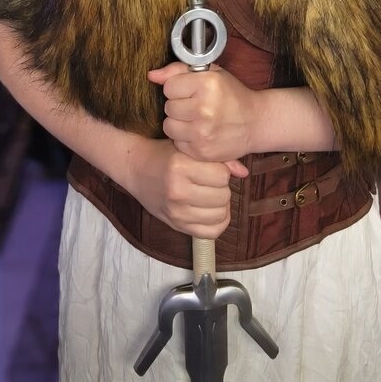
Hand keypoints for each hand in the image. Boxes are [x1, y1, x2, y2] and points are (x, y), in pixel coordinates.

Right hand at [128, 137, 247, 237]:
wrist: (136, 168)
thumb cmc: (164, 154)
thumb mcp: (189, 148)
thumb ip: (219, 159)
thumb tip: (244, 173)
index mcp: (180, 167)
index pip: (222, 175)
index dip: (222, 170)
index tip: (212, 167)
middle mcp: (177, 191)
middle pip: (223, 195)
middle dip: (222, 187)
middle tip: (211, 181)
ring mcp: (176, 212)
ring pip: (220, 214)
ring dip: (221, 204)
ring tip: (210, 194)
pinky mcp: (176, 225)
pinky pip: (211, 232)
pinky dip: (218, 222)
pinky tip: (212, 211)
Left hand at [148, 62, 257, 161]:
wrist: (255, 122)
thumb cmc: (231, 95)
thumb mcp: (211, 74)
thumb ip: (178, 70)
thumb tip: (151, 75)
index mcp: (208, 84)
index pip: (169, 87)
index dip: (179, 88)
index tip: (192, 91)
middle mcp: (205, 108)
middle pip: (168, 107)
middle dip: (179, 105)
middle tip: (196, 106)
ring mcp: (202, 132)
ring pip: (169, 126)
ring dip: (179, 123)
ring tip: (196, 119)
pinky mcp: (201, 151)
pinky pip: (177, 142)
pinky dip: (185, 138)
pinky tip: (199, 132)